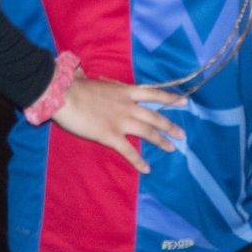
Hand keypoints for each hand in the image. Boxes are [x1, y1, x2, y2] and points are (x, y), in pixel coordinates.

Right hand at [51, 72, 186, 173]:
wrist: (66, 94)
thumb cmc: (79, 86)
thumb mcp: (101, 82)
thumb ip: (111, 86)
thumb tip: (112, 83)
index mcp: (126, 91)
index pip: (154, 94)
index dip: (170, 98)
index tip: (185, 102)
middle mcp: (129, 106)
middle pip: (155, 116)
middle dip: (170, 126)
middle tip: (182, 134)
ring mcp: (121, 121)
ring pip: (148, 132)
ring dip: (161, 141)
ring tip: (171, 148)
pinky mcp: (110, 136)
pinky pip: (129, 151)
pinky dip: (139, 161)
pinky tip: (147, 168)